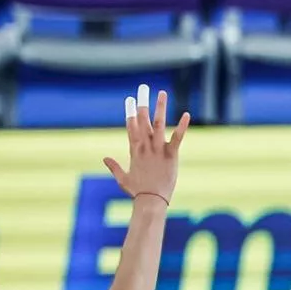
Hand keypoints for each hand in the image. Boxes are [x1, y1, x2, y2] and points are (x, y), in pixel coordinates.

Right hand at [103, 83, 189, 204]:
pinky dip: (182, 127)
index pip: (131, 127)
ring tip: (161, 92)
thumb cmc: (137, 192)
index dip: (130, 112)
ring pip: (159, 124)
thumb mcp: (122, 178)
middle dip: (142, 104)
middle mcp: (145, 147)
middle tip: (143, 88)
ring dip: (160, 107)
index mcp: (135, 151)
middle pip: (142, 121)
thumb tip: (104, 158)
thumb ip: (114, 166)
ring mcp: (158, 150)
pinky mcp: (171, 155)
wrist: (150, 201)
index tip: (129, 99)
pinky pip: (177, 138)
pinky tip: (186, 114)